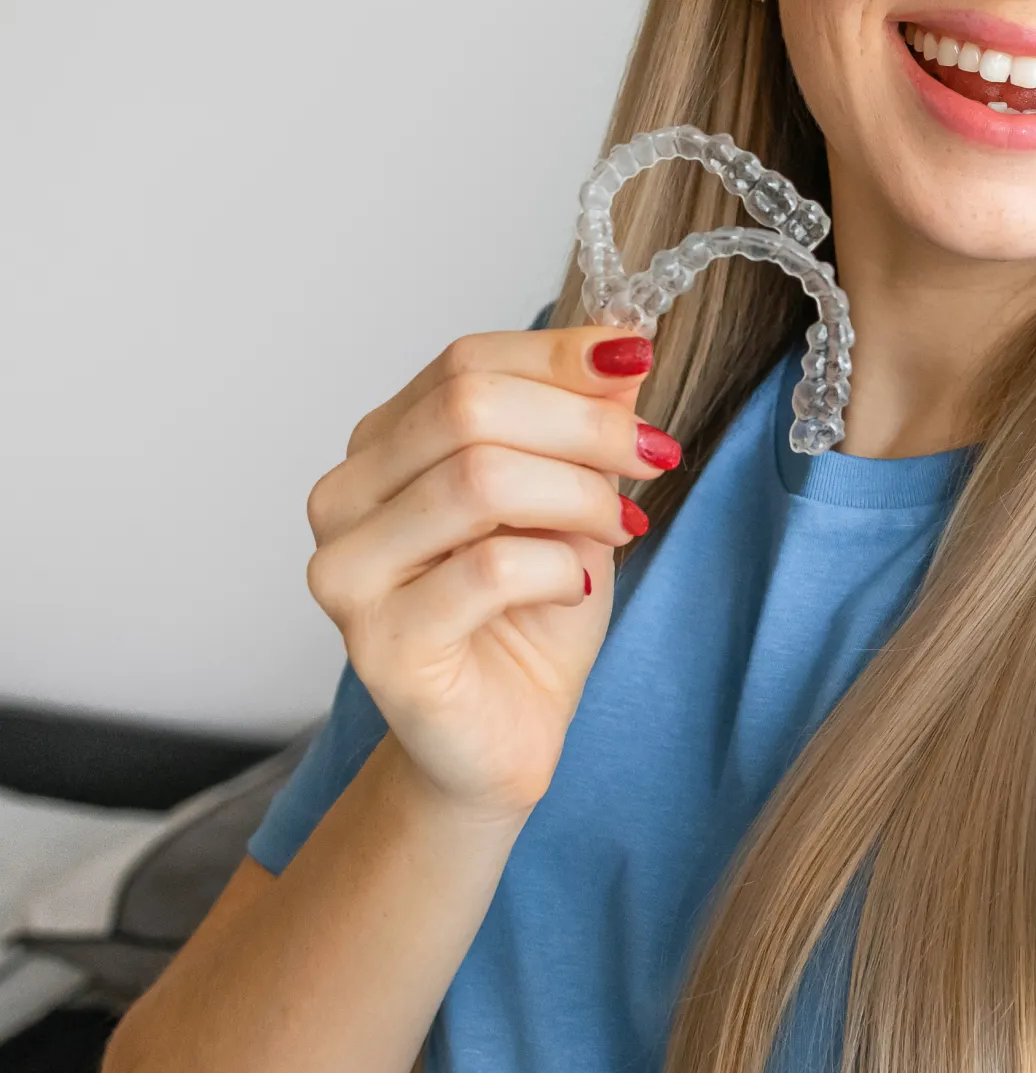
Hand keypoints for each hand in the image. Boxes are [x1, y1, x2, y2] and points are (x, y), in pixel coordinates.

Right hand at [303, 328, 676, 820]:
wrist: (505, 733)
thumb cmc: (533, 609)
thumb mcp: (574, 493)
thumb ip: (585, 418)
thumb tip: (623, 338)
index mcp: (383, 443)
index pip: (465, 361)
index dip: (560, 354)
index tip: (638, 359)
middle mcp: (346, 495)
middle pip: (467, 406)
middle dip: (582, 423)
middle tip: (653, 452)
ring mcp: (348, 570)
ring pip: (477, 479)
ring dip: (579, 495)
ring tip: (620, 525)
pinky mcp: (379, 642)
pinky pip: (489, 569)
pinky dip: (559, 567)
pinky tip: (577, 585)